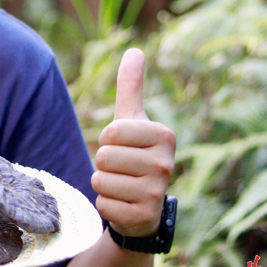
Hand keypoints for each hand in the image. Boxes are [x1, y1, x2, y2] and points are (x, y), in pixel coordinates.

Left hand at [91, 48, 175, 238]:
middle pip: (104, 156)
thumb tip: (135, 49)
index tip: (124, 146)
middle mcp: (166, 165)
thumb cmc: (134, 155)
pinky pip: (103, 204)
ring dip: (103, 184)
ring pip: (100, 180)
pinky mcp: (143, 217)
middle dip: (104, 163)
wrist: (143, 206)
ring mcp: (157, 193)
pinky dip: (106, 205)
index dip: (108, 139)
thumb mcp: (132, 120)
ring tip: (122, 186)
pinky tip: (123, 204)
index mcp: (164, 136)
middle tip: (122, 169)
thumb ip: (131, 87)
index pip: (112, 131)